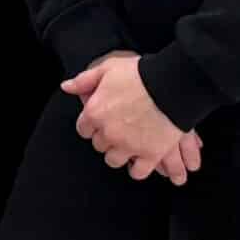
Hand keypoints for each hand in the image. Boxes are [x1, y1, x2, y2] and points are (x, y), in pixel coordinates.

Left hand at [62, 51, 202, 184]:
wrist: (172, 85)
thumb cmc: (140, 74)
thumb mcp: (108, 68)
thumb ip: (85, 80)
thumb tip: (66, 87)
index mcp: (94, 113)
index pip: (83, 129)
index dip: (92, 125)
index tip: (100, 122)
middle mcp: (108, 133)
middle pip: (99, 145)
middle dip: (106, 138)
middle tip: (117, 131)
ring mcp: (129, 146)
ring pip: (114, 160)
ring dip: (119, 154)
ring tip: (127, 147)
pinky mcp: (150, 154)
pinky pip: (138, 172)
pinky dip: (138, 169)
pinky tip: (140, 162)